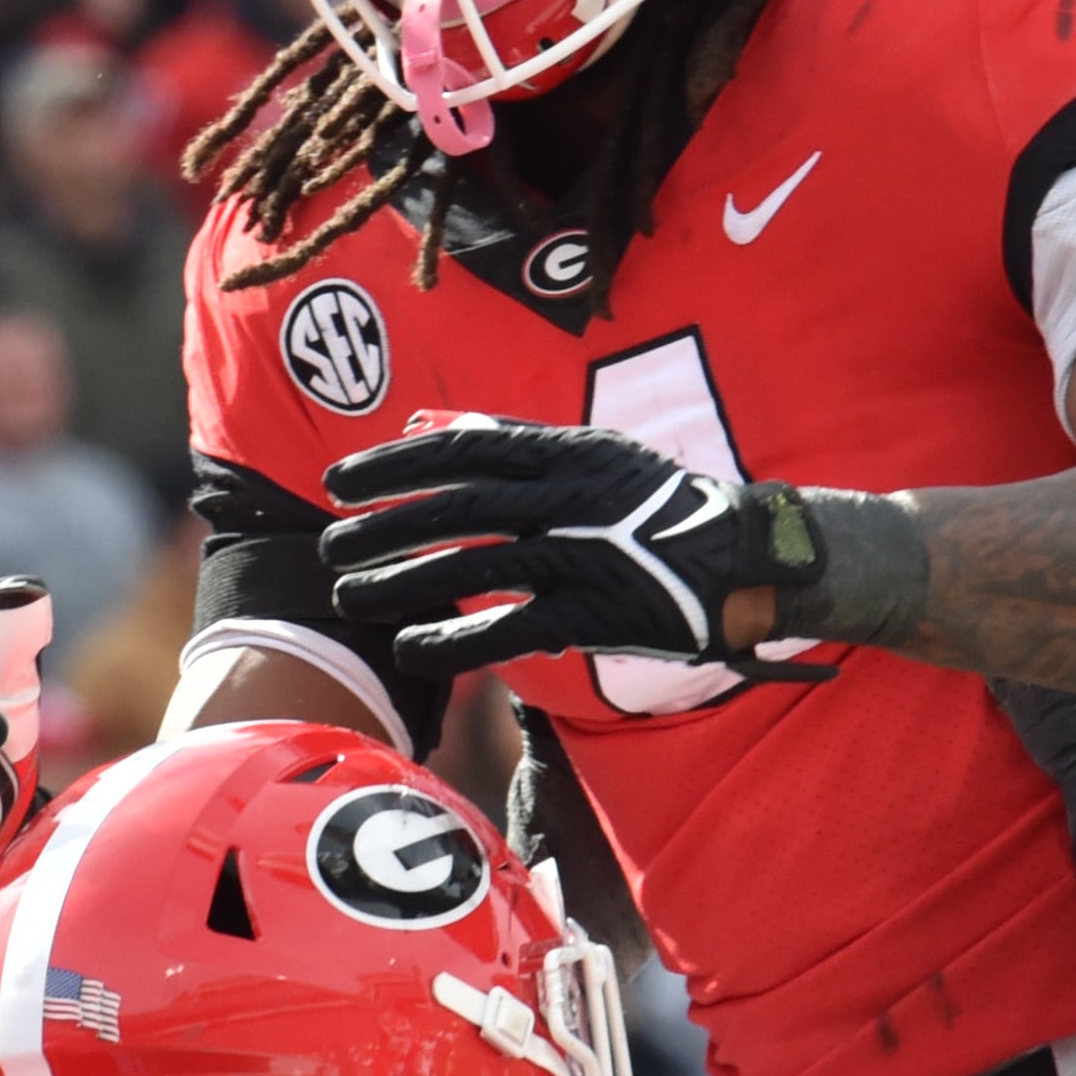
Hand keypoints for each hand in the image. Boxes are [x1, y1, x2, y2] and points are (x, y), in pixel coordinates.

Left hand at [320, 418, 826, 676]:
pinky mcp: (597, 610)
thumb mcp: (590, 453)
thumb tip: (426, 427)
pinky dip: (455, 640)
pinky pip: (511, 627)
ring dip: (402, 581)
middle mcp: (568, 496)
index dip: (393, 466)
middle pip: (455, 508)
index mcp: (564, 451)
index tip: (339, 482)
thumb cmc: (654, 504)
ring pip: (473, 567)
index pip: (462, 451)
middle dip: (383, 526)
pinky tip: (409, 649)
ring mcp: (583, 553)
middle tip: (330, 544)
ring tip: (350, 595)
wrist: (744, 557)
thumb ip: (510, 442)